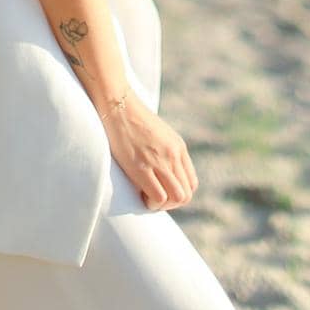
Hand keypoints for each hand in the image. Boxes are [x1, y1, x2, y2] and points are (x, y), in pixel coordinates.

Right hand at [100, 88, 198, 211]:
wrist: (118, 104)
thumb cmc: (132, 119)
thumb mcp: (158, 133)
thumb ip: (165, 150)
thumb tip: (163, 172)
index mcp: (178, 147)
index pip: (191, 183)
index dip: (177, 193)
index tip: (161, 190)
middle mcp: (173, 154)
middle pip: (186, 194)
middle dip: (170, 203)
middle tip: (153, 198)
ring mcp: (159, 161)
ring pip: (176, 198)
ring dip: (162, 205)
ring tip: (147, 197)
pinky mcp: (142, 167)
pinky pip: (158, 197)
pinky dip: (151, 203)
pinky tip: (140, 195)